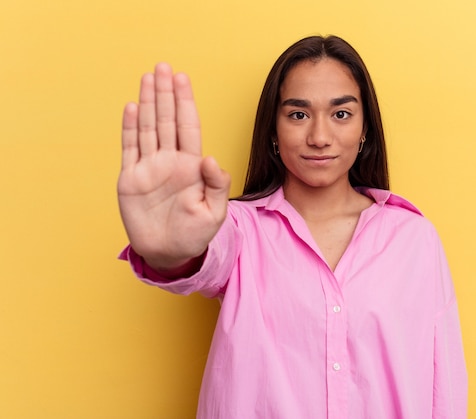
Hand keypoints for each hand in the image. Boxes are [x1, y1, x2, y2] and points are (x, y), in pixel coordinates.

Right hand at [117, 63, 230, 270]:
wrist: (169, 253)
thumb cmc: (195, 234)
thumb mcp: (214, 213)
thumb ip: (216, 185)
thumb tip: (211, 158)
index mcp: (192, 167)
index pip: (188, 127)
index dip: (185, 103)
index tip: (182, 79)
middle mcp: (170, 161)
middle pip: (167, 120)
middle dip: (165, 93)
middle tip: (163, 67)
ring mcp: (150, 168)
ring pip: (148, 128)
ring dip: (148, 103)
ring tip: (148, 78)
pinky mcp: (131, 179)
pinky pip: (130, 148)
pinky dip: (130, 128)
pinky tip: (132, 107)